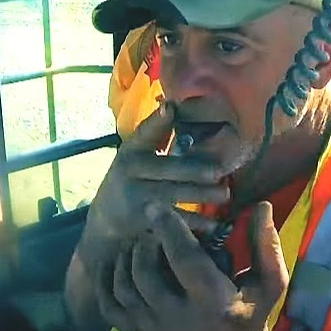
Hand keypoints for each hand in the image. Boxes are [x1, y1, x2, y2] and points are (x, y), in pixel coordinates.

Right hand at [79, 100, 228, 268]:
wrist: (106, 213)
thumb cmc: (132, 175)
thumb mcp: (136, 152)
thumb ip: (156, 133)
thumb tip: (175, 106)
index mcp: (132, 149)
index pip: (145, 132)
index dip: (157, 121)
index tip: (170, 109)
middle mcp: (131, 170)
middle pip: (167, 168)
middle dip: (194, 170)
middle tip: (218, 171)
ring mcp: (136, 195)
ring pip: (173, 194)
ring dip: (200, 194)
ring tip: (224, 194)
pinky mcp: (143, 218)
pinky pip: (173, 220)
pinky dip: (194, 223)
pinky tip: (213, 224)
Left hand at [95, 202, 287, 330]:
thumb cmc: (250, 314)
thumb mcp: (269, 283)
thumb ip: (265, 246)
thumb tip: (263, 206)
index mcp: (213, 303)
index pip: (185, 260)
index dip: (169, 229)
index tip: (158, 206)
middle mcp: (179, 319)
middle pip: (146, 274)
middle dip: (144, 243)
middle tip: (150, 226)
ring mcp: (154, 329)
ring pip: (125, 288)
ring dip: (126, 258)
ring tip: (136, 241)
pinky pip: (110, 307)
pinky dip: (105, 281)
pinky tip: (113, 261)